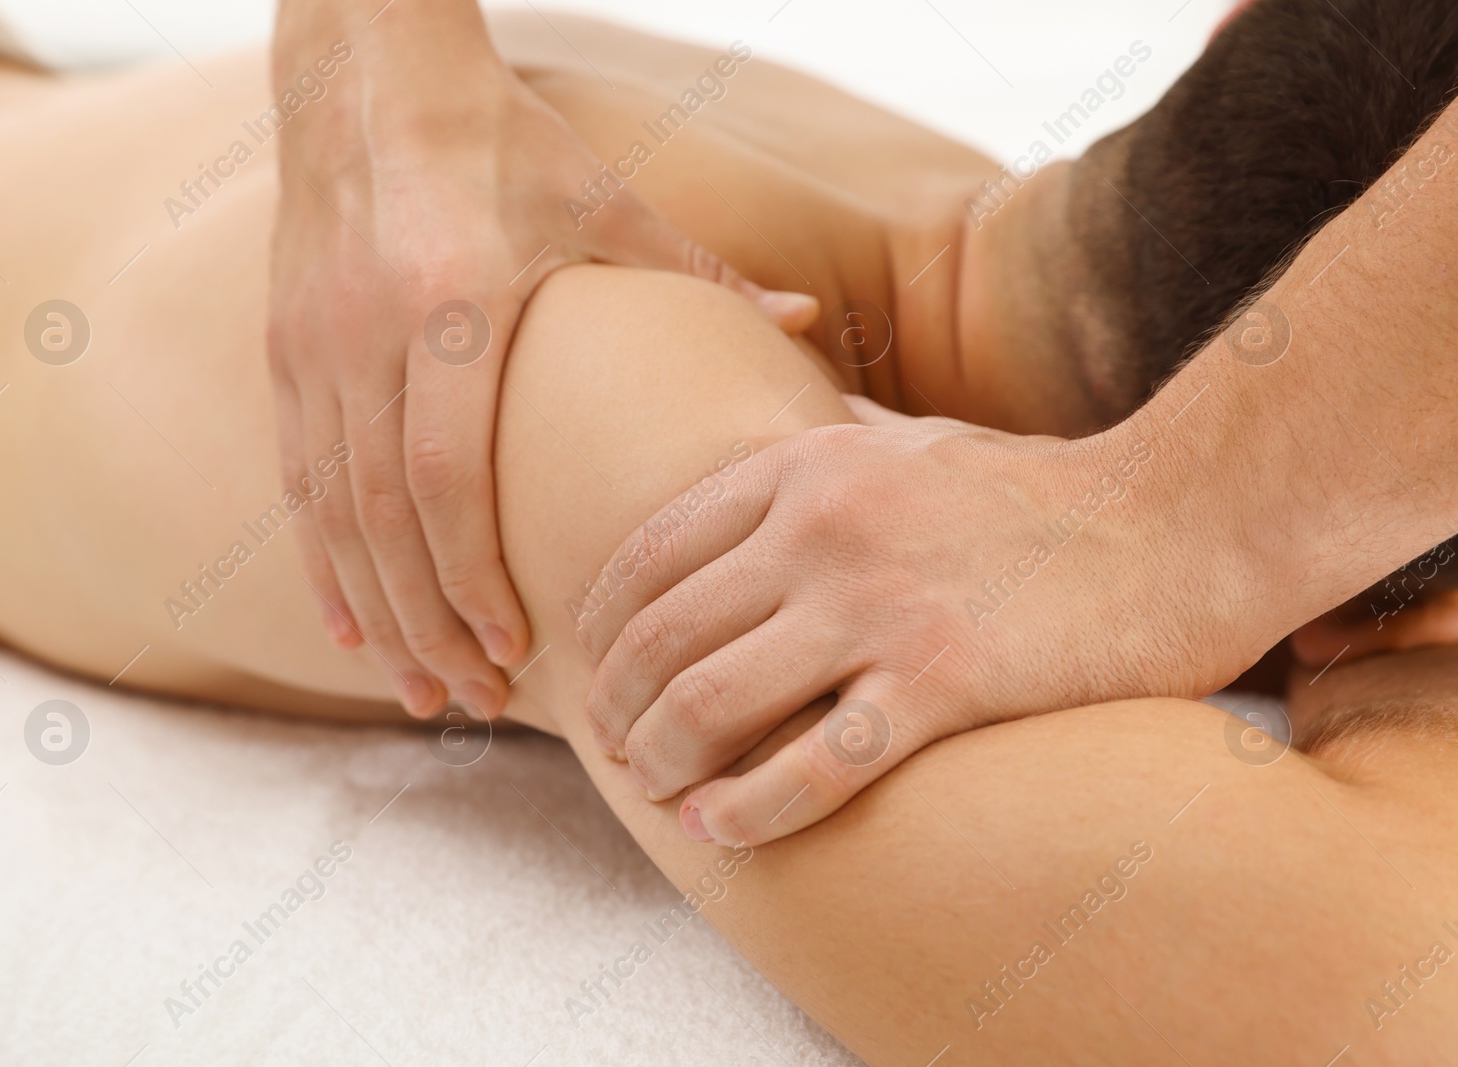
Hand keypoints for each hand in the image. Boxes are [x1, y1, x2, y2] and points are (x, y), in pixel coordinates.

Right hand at [267, 6, 818, 718]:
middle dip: (428, 621)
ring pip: (333, 513)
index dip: (472, 575)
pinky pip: (298, 480)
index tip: (512, 650)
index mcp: (451, 301)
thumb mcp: (604, 202)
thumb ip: (701, 274)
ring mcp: (313, 348)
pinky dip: (323, 560)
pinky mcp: (285, 351)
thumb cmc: (502, 142)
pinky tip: (350, 625)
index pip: (445, 475)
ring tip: (418, 690)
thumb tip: (807, 326)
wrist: (368, 79)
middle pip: (385, 518)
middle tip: (473, 702)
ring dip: (375, 612)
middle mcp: (366, 334)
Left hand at [576, 407, 1253, 844]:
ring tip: (658, 795)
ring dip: (661, 765)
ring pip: (710, 705)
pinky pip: (814, 769)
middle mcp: (822, 529)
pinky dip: (749, 811)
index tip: (596, 676)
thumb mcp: (921, 439)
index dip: (600, 628)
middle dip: (617, 709)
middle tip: (618, 752)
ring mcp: (879, 606)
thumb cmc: (1046, 488)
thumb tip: (804, 417)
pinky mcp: (943, 684)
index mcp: (805, 467)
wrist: (1182, 519)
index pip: (650, 552)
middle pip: (661, 638)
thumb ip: (844, 434)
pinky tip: (720, 831)